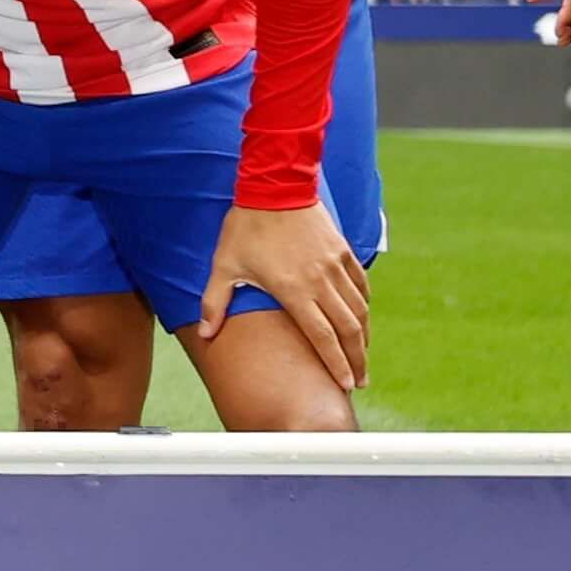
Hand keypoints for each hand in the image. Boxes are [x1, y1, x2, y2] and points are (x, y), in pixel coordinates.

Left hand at [197, 201, 368, 392]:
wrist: (274, 186)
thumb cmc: (246, 228)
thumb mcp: (224, 265)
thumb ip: (215, 302)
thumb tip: (205, 334)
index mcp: (293, 290)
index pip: (322, 337)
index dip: (335, 363)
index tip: (345, 384)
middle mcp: (320, 282)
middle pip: (347, 329)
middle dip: (356, 360)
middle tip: (361, 382)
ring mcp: (335, 266)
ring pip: (359, 309)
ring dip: (364, 336)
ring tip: (363, 357)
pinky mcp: (343, 252)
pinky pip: (361, 285)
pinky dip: (365, 305)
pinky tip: (363, 318)